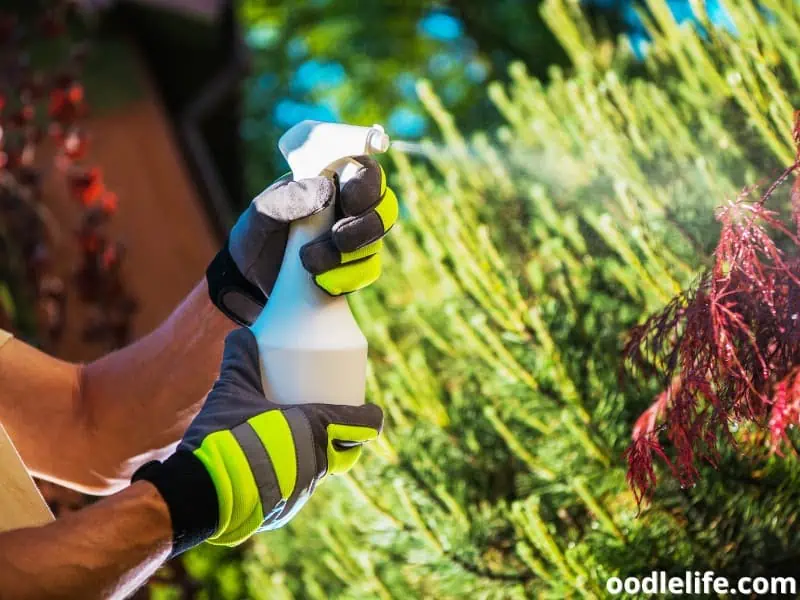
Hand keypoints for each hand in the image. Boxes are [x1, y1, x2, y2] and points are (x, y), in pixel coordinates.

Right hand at [133, 328, 382, 553]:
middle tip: (335, 423)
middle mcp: (317, 463)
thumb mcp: (232, 391)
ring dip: (315, 456)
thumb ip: (240, 359)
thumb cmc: (225, 436)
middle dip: (346, 439)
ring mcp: (302, 490)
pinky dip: (292, 474)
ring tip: (299, 440)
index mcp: (315, 430)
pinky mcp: (282, 510)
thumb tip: (241, 331)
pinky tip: (274, 467)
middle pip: (346, 452)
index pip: (362, 425)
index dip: (371, 417)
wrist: (202, 493)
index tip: (372, 410)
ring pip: (320, 470)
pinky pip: (297, 488)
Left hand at [207, 157, 398, 324]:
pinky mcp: (353, 268)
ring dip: (347, 255)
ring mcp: (355, 239)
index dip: (369, 177)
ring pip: (376, 241)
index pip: (364, 168)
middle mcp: (350, 207)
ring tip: (309, 261)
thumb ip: (288, 198)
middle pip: (385, 206)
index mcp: (331, 180)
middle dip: (365, 223)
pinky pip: (368, 270)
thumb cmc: (258, 233)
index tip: (350, 193)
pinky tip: (319, 280)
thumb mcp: (262, 212)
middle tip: (337, 234)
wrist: (251, 279)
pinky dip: (346, 277)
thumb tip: (325, 191)